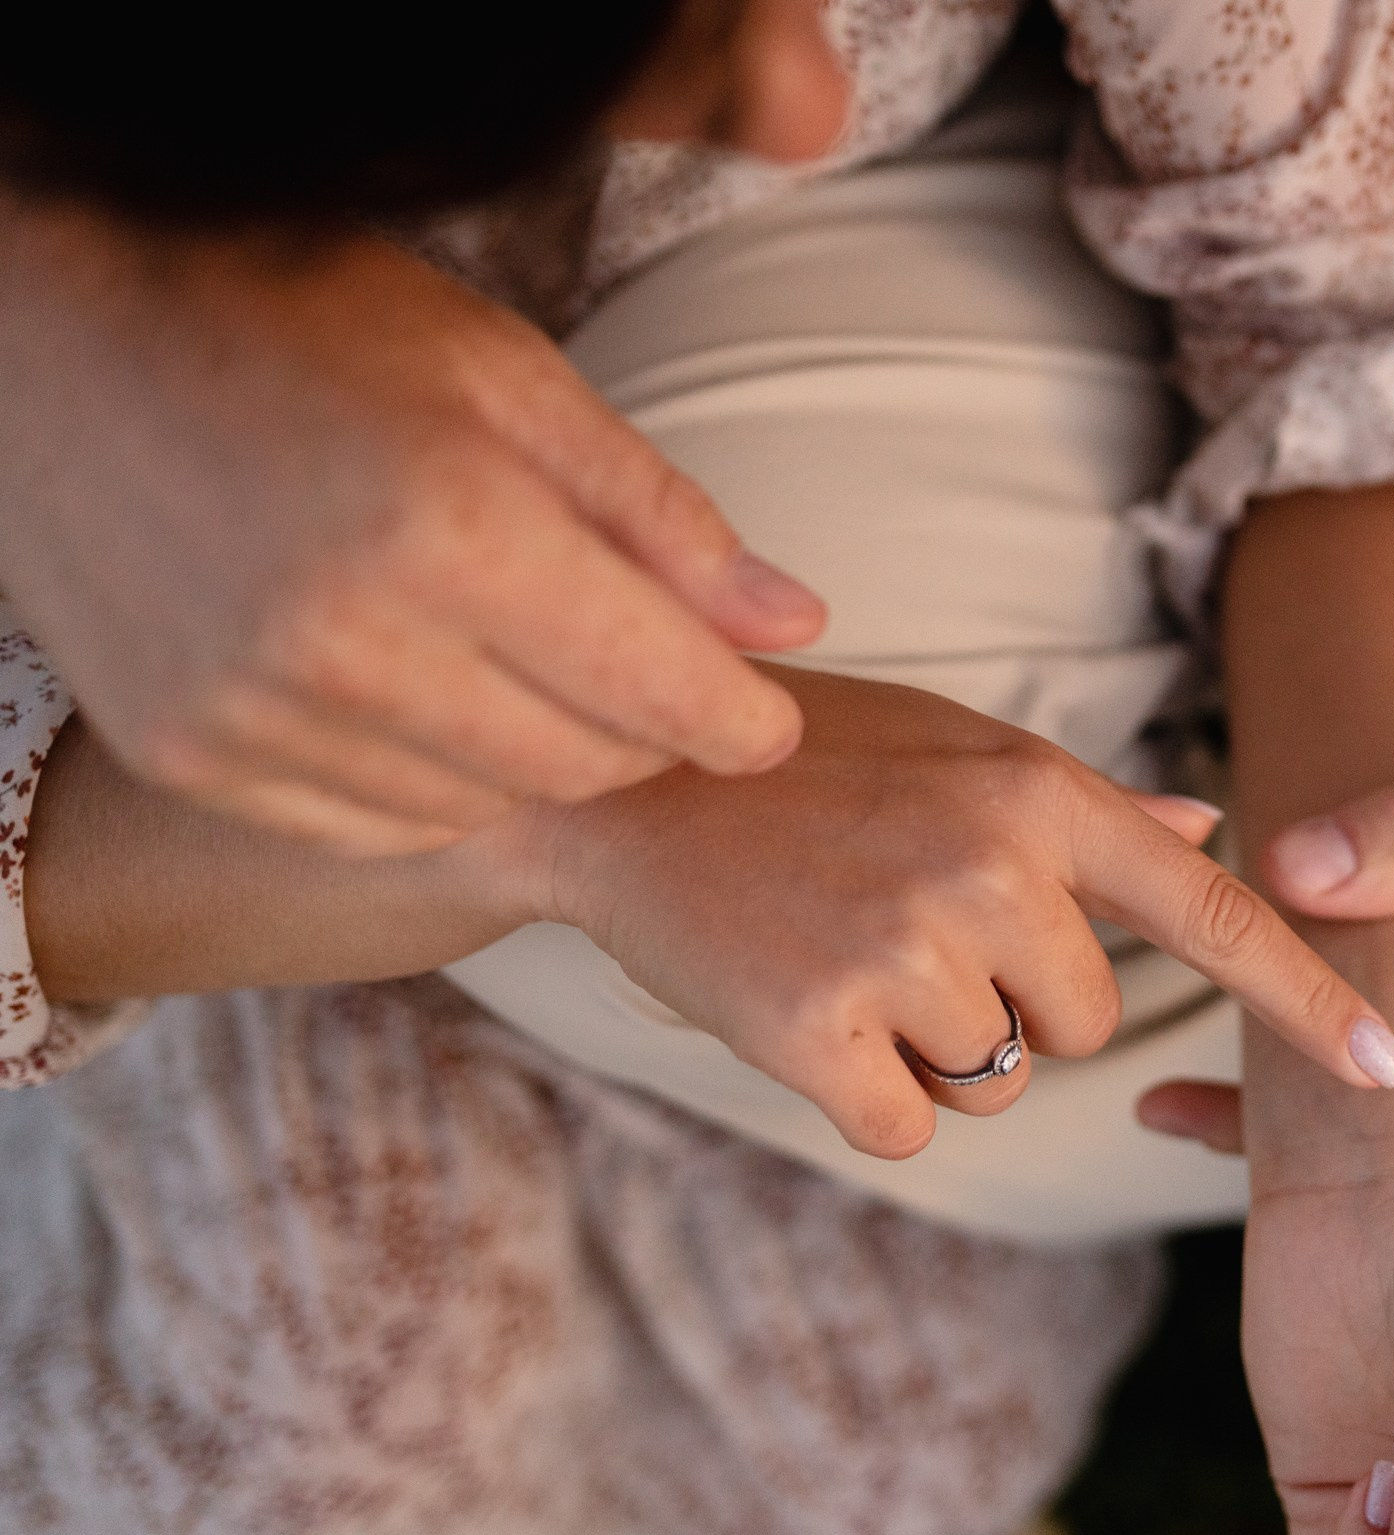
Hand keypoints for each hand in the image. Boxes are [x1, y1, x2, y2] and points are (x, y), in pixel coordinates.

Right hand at [0, 200, 825, 857]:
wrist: (67, 321)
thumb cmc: (312, 320)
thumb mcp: (514, 379)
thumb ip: (663, 518)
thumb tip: (793, 627)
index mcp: (448, 525)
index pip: (660, 691)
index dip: (743, 720)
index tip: (770, 717)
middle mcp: (342, 639)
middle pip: (585, 762)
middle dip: (649, 733)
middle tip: (649, 670)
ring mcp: (250, 710)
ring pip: (489, 804)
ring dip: (547, 759)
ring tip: (534, 668)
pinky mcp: (191, 750)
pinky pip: (378, 826)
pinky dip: (441, 784)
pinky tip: (439, 704)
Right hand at [488, 665, 1393, 1156]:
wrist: (614, 783)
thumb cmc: (800, 761)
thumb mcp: (956, 748)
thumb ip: (1092, 810)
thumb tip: (1217, 833)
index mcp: (1041, 793)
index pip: (1212, 912)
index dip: (1308, 998)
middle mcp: (992, 867)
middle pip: (1093, 1024)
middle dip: (1024, 1006)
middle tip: (914, 931)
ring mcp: (906, 949)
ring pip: (1003, 1080)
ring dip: (944, 1049)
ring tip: (852, 952)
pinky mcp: (820, 1030)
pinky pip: (916, 1126)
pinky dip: (873, 1097)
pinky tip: (811, 1011)